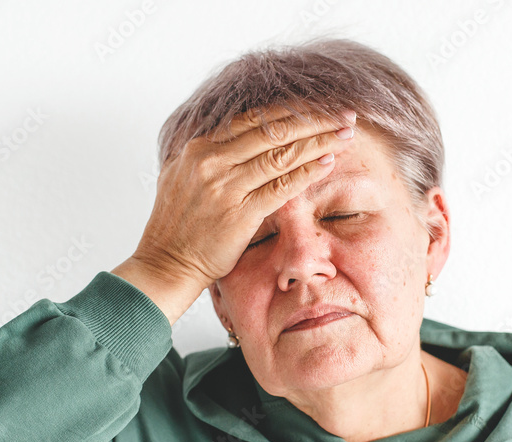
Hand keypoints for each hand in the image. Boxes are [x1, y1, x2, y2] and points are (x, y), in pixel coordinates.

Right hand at [132, 104, 356, 287]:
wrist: (166, 263)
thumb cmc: (177, 226)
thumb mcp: (184, 177)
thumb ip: (210, 156)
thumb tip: (238, 139)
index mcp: (200, 147)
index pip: (255, 118)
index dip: (293, 110)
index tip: (320, 107)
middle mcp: (211, 161)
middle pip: (274, 130)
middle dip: (315, 119)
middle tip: (344, 114)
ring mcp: (225, 186)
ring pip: (282, 154)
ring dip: (319, 142)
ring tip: (345, 134)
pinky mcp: (239, 213)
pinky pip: (281, 186)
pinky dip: (307, 172)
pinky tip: (327, 163)